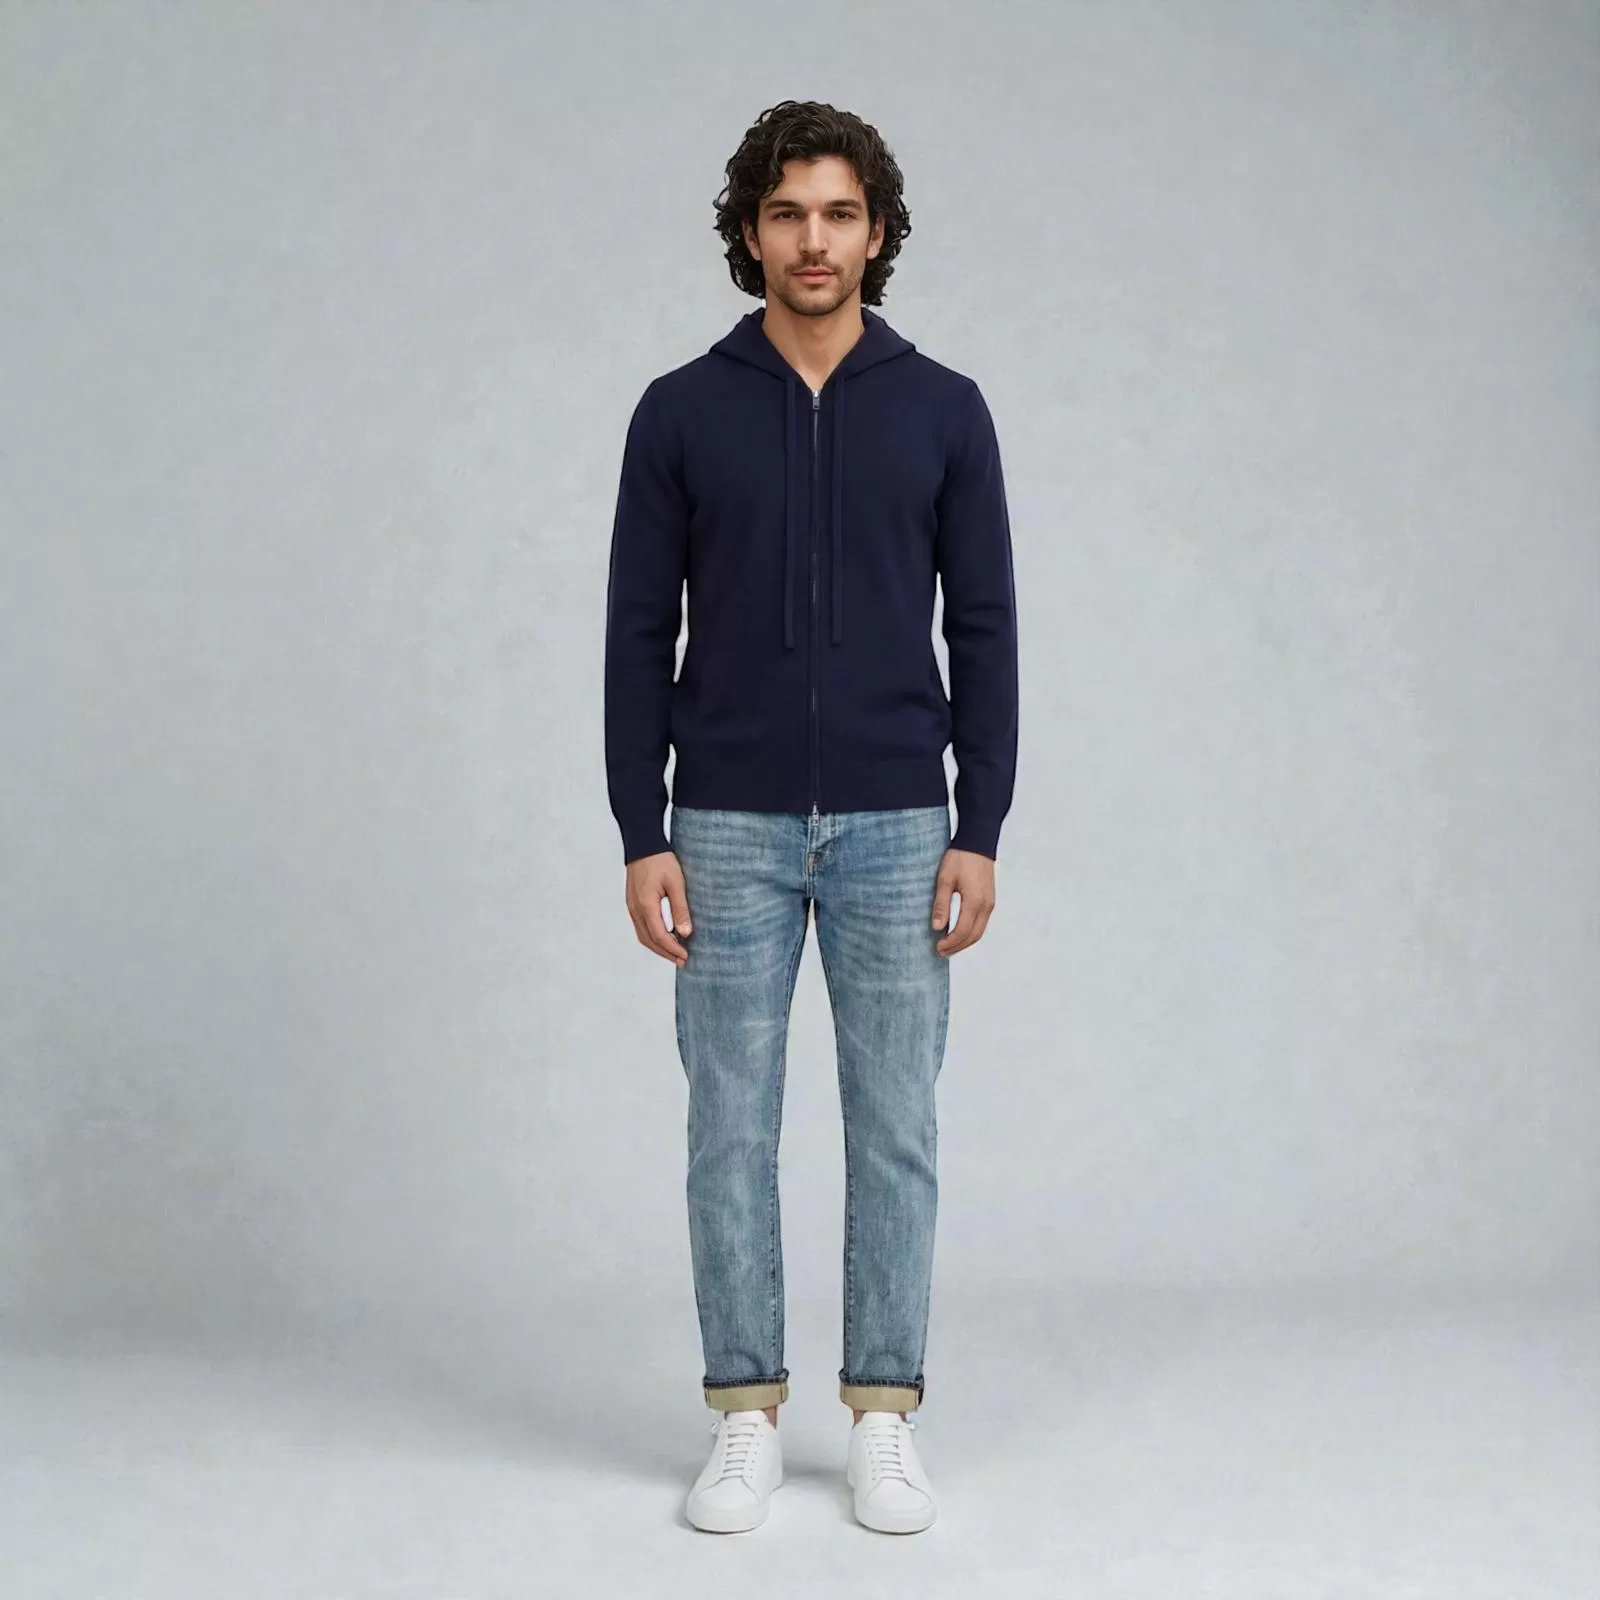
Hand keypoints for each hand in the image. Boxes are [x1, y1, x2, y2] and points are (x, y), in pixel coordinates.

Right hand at [626, 850, 691, 965]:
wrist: (642, 845)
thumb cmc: (660, 860)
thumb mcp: (676, 883)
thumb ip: (680, 908)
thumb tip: (685, 932)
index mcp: (646, 905)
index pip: (659, 936)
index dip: (672, 949)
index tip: (685, 956)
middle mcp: (635, 909)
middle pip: (649, 940)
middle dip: (666, 953)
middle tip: (682, 961)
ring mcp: (632, 907)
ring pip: (643, 936)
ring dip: (658, 947)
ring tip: (674, 953)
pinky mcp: (633, 904)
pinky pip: (641, 927)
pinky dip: (653, 937)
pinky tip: (665, 937)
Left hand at [932, 848, 994, 956]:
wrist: (978, 842)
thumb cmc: (960, 858)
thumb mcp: (945, 879)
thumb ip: (941, 904)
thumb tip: (937, 927)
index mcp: (975, 902)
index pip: (962, 931)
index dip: (950, 943)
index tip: (938, 947)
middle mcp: (986, 906)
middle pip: (973, 936)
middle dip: (957, 947)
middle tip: (941, 952)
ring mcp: (990, 903)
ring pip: (979, 931)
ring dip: (964, 942)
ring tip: (949, 946)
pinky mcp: (990, 900)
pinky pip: (982, 923)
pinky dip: (971, 932)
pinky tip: (960, 932)